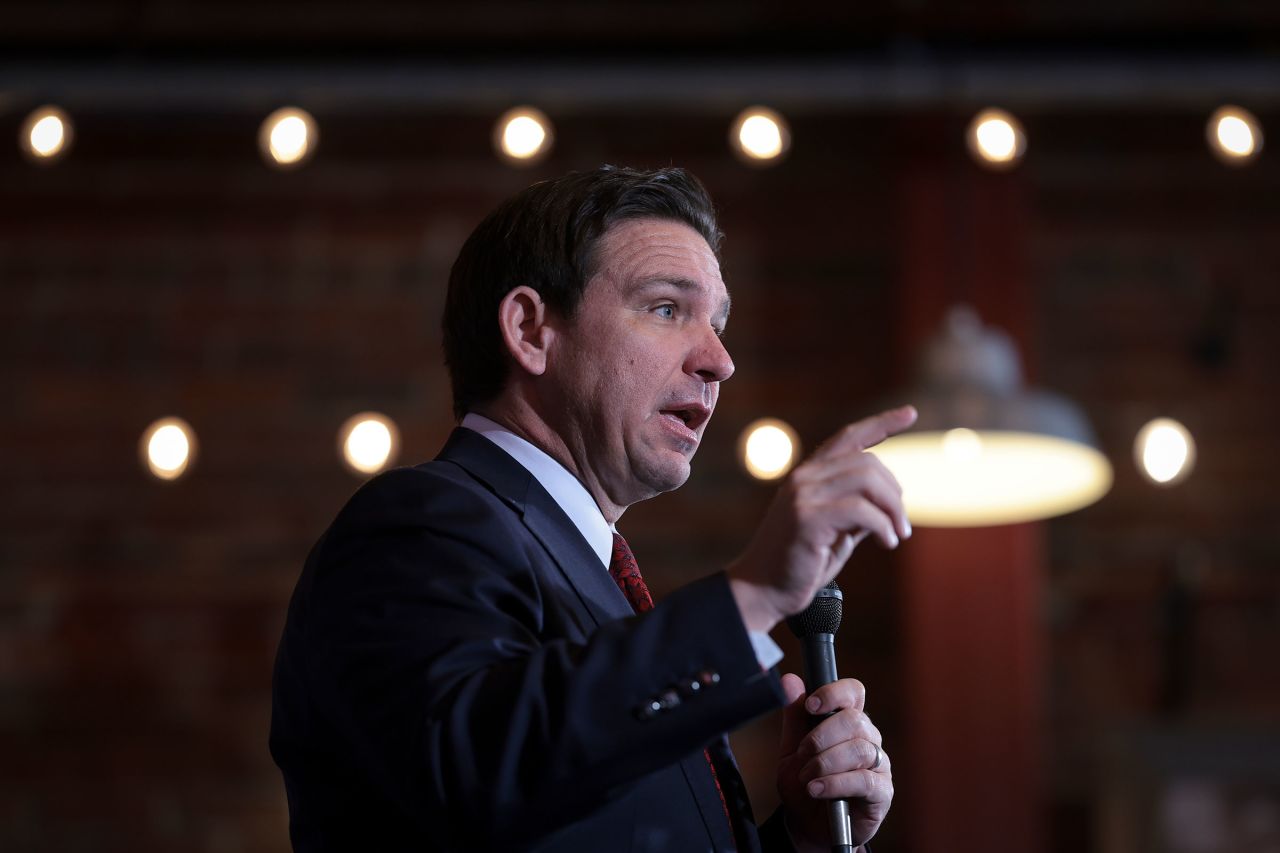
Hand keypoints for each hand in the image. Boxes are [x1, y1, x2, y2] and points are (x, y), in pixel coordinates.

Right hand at [728, 406, 915, 631]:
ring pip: (867, 481)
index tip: (910, 413)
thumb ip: (858, 509)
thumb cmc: (801, 562)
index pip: (849, 437)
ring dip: (893, 510)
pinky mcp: (806, 517)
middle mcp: (804, 477)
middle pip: (867, 462)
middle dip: (895, 493)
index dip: (881, 423)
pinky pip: (860, 511)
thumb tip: (892, 499)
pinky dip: (883, 527)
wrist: (762, 590)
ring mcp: (802, 494)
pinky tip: (887, 543)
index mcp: (809, 475)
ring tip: (898, 535)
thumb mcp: (836, 529)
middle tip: (902, 526)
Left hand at [776, 674, 892, 851]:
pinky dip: (836, 783)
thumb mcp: (791, 749)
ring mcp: (879, 764)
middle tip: (802, 754)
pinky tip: (817, 789)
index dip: (834, 693)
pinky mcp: (882, 792)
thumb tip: (790, 680)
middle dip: (822, 737)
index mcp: (848, 720)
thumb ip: (794, 716)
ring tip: (806, 778)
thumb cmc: (805, 781)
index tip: (811, 705)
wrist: (807, 824)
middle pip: (855, 720)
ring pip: (859, 750)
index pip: (853, 692)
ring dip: (825, 763)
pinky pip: (864, 780)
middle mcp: (868, 738)